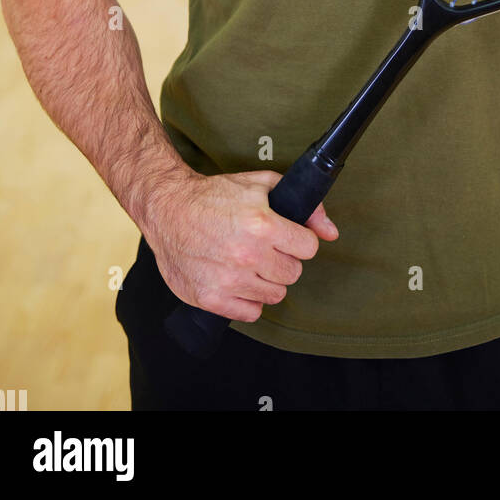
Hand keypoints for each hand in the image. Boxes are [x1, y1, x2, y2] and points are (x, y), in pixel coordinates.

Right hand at [141, 167, 338, 321]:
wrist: (168, 209)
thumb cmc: (214, 195)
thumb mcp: (262, 185)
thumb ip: (304, 206)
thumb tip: (331, 232)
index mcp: (262, 224)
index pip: (308, 248)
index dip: (299, 240)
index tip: (287, 237)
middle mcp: (247, 255)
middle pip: (293, 274)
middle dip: (283, 260)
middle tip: (265, 248)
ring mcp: (228, 280)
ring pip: (275, 294)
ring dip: (266, 280)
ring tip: (249, 263)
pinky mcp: (211, 298)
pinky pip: (251, 313)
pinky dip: (248, 300)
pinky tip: (238, 280)